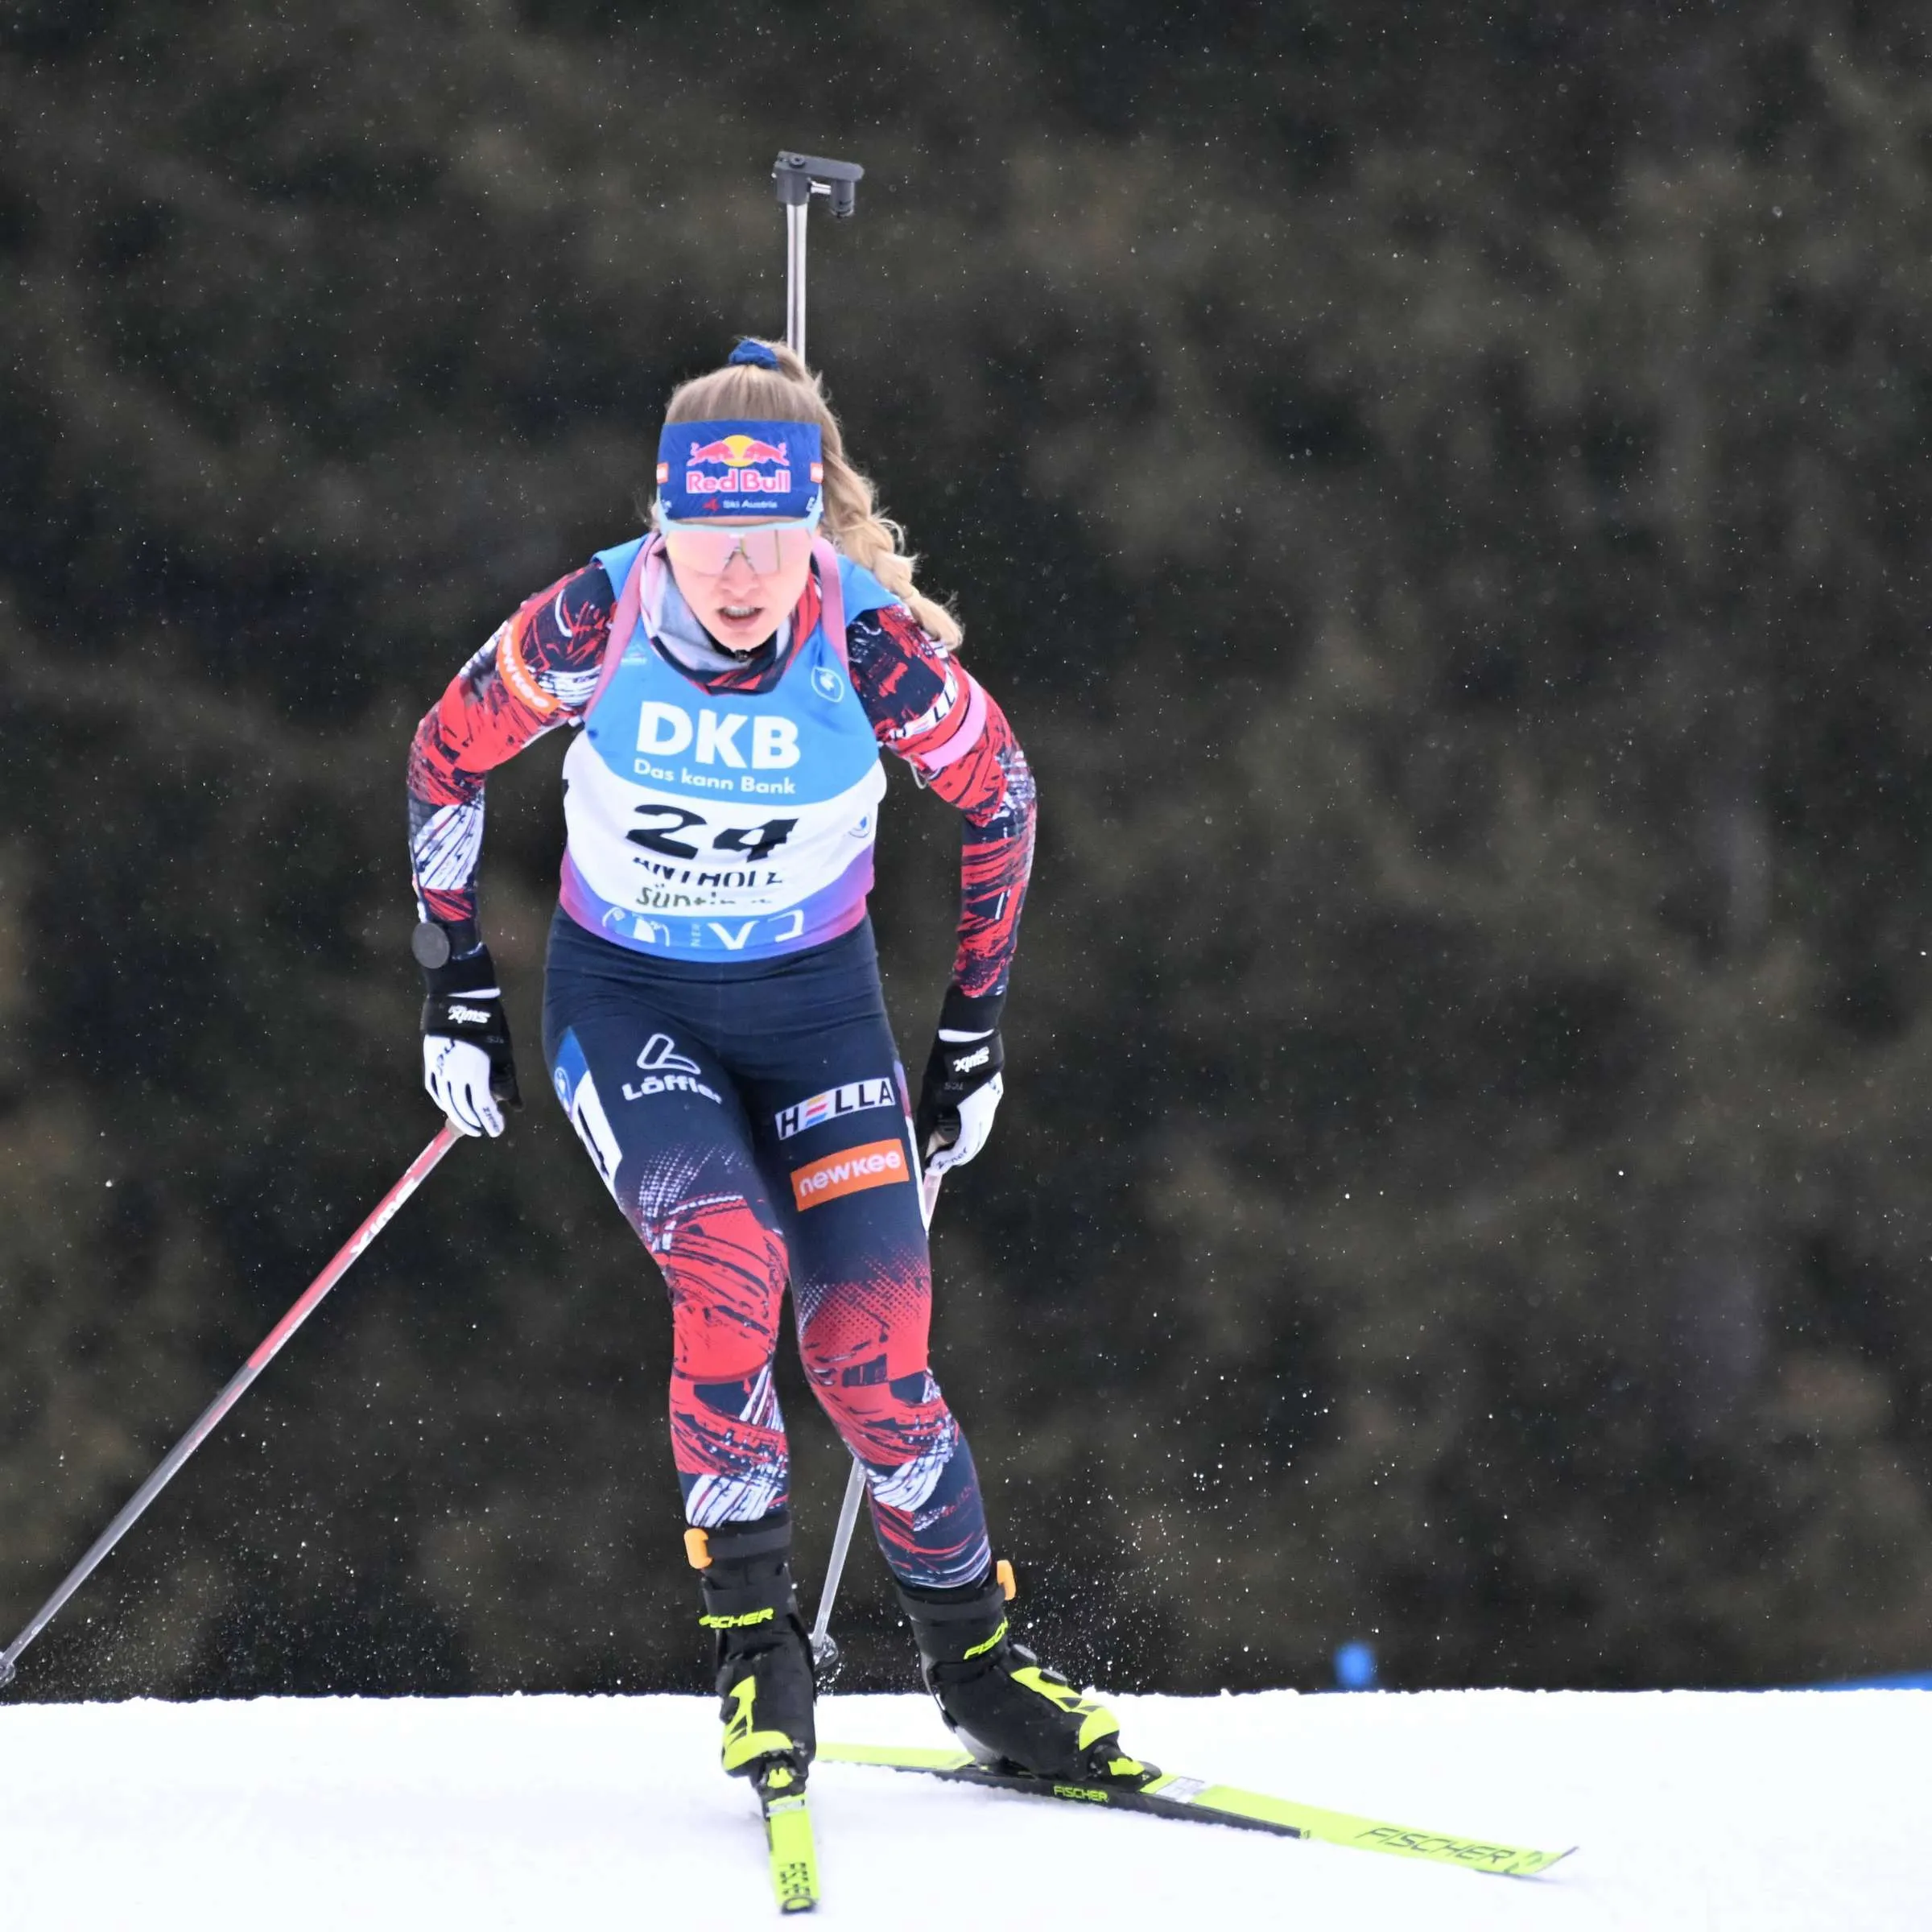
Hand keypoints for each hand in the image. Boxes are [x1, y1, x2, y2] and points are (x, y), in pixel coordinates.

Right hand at [415, 924, 520, 1137]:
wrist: (458, 999)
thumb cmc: (488, 1025)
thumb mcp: (503, 1053)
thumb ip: (507, 1080)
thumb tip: (515, 1104)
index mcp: (474, 1073)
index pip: (482, 1107)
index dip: (490, 1121)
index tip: (497, 1131)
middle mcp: (453, 1075)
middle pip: (461, 1108)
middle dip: (474, 1122)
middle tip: (483, 1130)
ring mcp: (438, 1069)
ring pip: (446, 1101)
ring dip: (457, 1115)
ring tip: (468, 1122)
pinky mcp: (429, 1062)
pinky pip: (434, 1089)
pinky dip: (442, 1100)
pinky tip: (449, 1105)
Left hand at [915, 1025, 1003, 1176]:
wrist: (968, 1035)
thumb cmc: (947, 1067)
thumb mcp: (933, 1095)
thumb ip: (929, 1120)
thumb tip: (923, 1141)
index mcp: (975, 1116)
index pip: (964, 1149)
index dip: (948, 1160)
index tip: (932, 1165)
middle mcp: (989, 1111)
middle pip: (976, 1143)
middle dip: (958, 1155)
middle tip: (940, 1160)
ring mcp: (993, 1099)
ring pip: (981, 1130)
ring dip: (964, 1140)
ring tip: (944, 1143)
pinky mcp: (992, 1089)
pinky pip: (982, 1116)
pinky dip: (969, 1126)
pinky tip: (955, 1122)